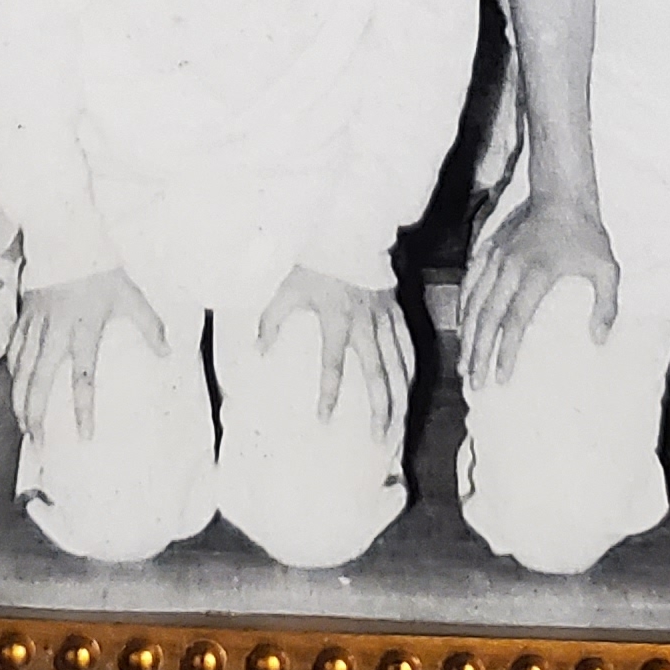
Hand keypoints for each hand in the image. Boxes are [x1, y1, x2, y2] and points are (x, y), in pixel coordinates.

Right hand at [9, 267, 166, 438]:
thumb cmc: (100, 267)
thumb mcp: (130, 295)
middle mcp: (55, 333)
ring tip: (22, 424)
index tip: (84, 436)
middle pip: (38, 383)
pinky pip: (13, 347)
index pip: (82, 379)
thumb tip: (166, 353)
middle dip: (34, 416)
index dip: (82, 410)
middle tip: (37, 442)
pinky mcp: (24, 313)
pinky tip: (14, 384)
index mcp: (83, 331)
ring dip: (19, 399)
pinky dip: (12, 370)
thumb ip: (148, 326)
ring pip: (20, 370)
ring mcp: (35, 324)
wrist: (65, 235)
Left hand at [255, 263, 410, 440]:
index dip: (329, 393)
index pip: (333, 365)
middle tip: (381, 438)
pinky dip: (410, 366)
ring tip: (399, 423)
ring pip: (399, 362)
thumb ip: (271, 321)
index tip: (324, 419)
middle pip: (378, 373)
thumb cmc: (314, 261)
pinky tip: (410, 385)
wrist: (347, 231)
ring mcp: (384, 316)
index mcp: (337, 319)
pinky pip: (408, 342)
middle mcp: (365, 323)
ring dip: (400, 395)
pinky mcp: (395, 308)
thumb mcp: (287, 289)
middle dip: (381, 408)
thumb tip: (258, 352)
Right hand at [460, 187, 617, 388]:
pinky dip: (462, 305)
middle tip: (472, 382)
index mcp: (538, 273)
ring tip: (463, 363)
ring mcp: (496, 257)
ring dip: (466, 335)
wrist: (562, 192)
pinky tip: (461, 325)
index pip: (515, 320)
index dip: (505, 351)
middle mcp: (511, 267)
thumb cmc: (587, 234)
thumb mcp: (607, 268)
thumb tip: (598, 340)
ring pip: (472, 301)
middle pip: (486, 317)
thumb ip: (606, 306)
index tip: (501, 378)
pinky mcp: (488, 248)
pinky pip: (469, 280)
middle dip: (477, 352)